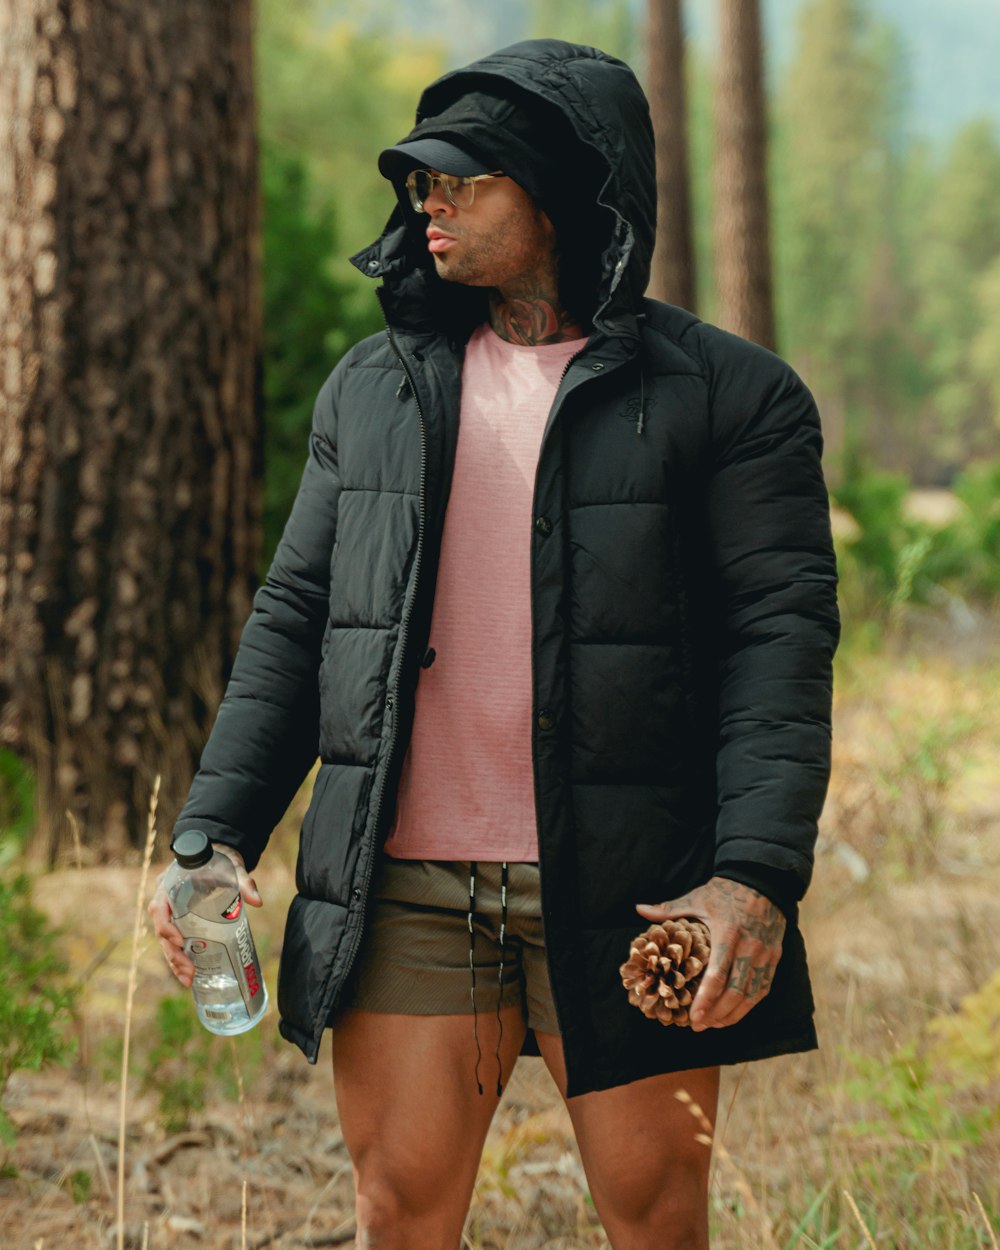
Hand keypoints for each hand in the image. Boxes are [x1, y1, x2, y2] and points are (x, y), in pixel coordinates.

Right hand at [147, 844, 262, 987]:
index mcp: (170, 885)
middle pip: (161, 931)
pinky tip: (190, 975)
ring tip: (188, 980)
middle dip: (173, 954)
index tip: (181, 940)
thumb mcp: (232, 868)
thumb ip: (243, 882)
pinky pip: (175, 943)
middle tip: (189, 972)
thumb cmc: (220, 860)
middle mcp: (166, 901)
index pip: (159, 907)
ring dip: (175, 962)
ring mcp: (171, 913)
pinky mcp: (180, 923)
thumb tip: (258, 902)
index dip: (166, 926)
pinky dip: (181, 959)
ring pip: (166, 942)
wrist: (217, 856)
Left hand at [635, 876, 784, 1030]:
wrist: (762, 881)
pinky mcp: (774, 958)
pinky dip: (748, 1006)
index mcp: (728, 933)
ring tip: (713, 1025)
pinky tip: (733, 1014)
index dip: (706, 1000)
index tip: (693, 1017)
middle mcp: (750, 947)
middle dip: (717, 1014)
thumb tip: (638, 909)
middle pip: (735, 992)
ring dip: (732, 1015)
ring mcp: (765, 954)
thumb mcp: (696, 898)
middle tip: (698, 1026)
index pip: (718, 974)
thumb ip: (668, 909)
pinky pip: (763, 989)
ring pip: (751, 995)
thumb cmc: (724, 892)